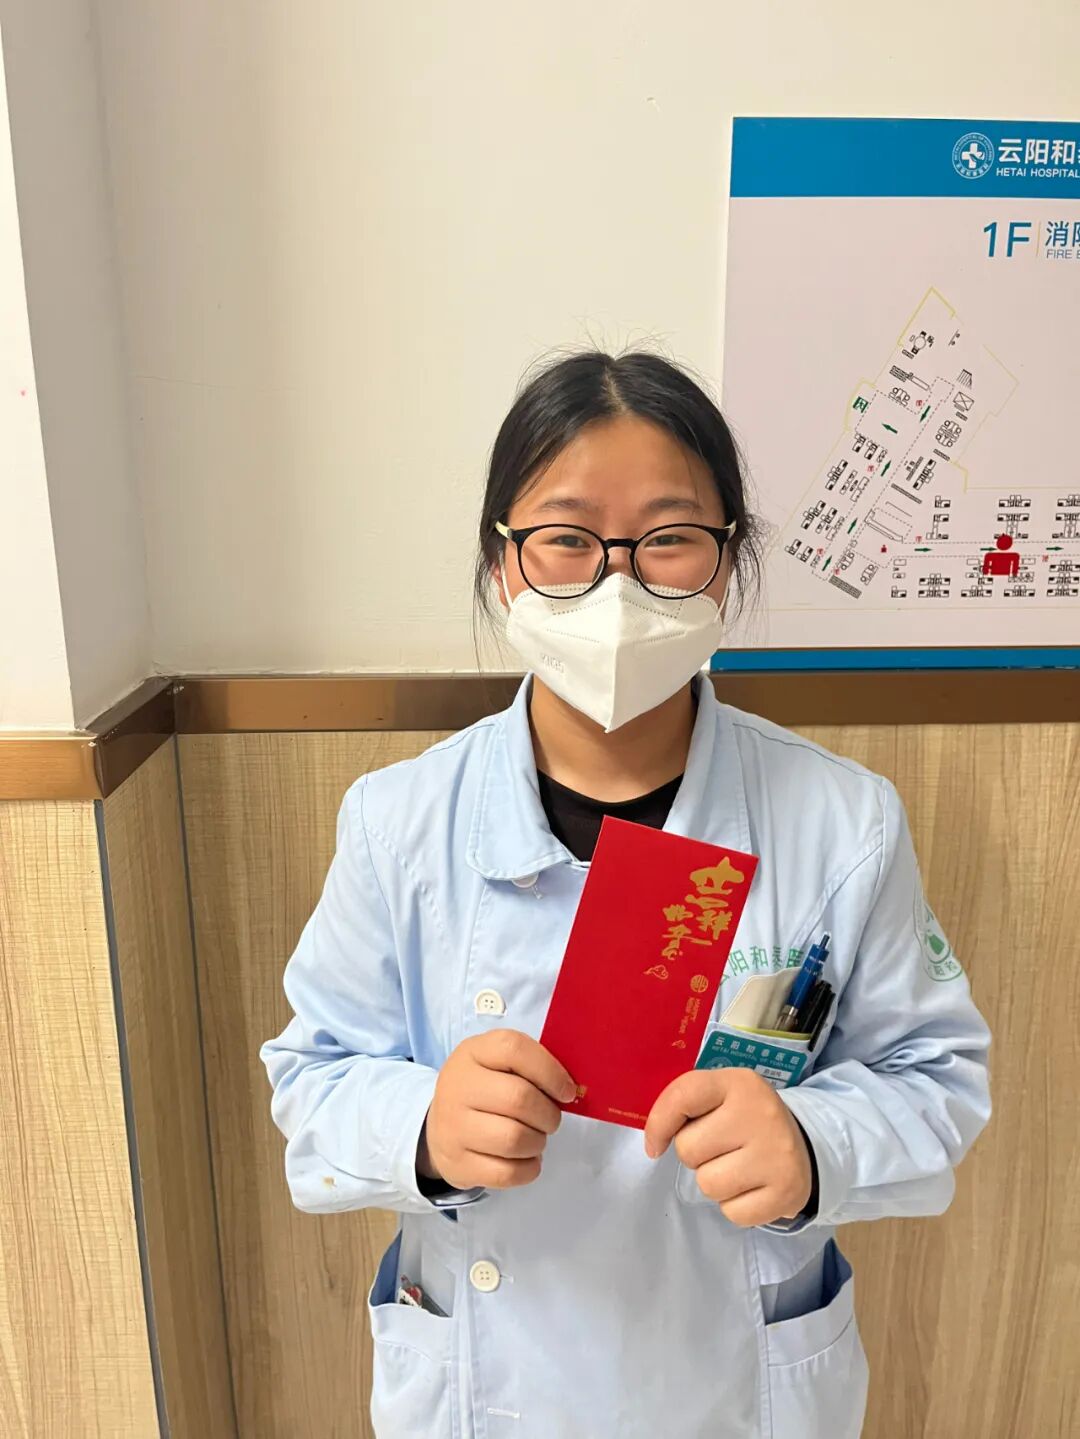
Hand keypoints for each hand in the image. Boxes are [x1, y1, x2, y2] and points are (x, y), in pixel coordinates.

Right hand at [419, 1030, 576, 1191]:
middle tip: (551, 1119)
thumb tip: (570, 1088)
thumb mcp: (498, 1063)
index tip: (566, 1091)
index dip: (549, 1070)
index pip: (514, 1049)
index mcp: (473, 1052)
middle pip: (519, 1099)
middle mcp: (458, 1086)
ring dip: (538, 1142)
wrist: (440, 1127)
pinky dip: (528, 1169)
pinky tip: (527, 1158)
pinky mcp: (458, 1164)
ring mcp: (453, 1127)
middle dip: (548, 1114)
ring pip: (514, 1139)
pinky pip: (506, 1173)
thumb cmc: (483, 1090)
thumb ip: (531, 1065)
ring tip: (536, 1138)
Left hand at [644, 1068, 812, 1226]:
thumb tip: (654, 1144)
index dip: (659, 1123)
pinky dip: (735, 1205)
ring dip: (714, 1181)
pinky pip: (732, 1212)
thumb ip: (684, 1104)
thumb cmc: (745, 1120)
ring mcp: (777, 1155)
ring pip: (708, 1184)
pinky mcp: (786, 1192)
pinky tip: (752, 1187)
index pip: (683, 1096)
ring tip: (736, 1167)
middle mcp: (761, 1114)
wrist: (802, 1147)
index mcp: (740, 1084)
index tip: (657, 1142)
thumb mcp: (720, 1096)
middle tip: (720, 1148)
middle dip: (695, 1154)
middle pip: (688, 1149)